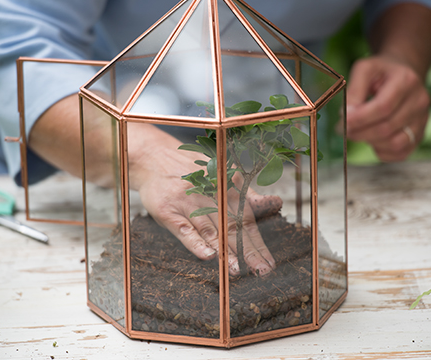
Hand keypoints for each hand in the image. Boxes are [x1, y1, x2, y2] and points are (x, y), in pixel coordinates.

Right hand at [129, 123, 278, 275]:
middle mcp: (210, 195)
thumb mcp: (222, 176)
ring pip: (210, 230)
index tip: (268, 263)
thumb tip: (275, 203)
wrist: (155, 159)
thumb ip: (247, 194)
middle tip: (260, 270)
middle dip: (247, 251)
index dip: (257, 243)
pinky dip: (196, 242)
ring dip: (224, 250)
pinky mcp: (168, 210)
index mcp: (227, 188)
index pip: (246, 220)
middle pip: (232, 227)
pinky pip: (184, 228)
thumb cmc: (193, 173)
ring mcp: (188, 202)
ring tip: (236, 269)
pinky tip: (207, 255)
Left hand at [337, 55, 429, 161]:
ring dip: (370, 142)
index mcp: (406, 81)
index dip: (360, 119)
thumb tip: (346, 115)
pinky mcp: (420, 134)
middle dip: (360, 132)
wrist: (404, 75)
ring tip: (359, 132)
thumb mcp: (365, 70)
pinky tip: (372, 140)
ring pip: (395, 144)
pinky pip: (400, 153)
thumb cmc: (382, 72)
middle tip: (344, 129)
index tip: (342, 122)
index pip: (383, 107)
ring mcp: (422, 120)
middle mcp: (419, 101)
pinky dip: (382, 152)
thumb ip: (354, 90)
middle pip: (387, 127)